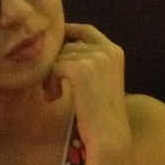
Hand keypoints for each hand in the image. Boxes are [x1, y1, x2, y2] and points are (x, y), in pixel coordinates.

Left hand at [43, 23, 130, 148]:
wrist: (108, 134)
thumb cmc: (102, 113)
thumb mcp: (100, 80)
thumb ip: (88, 61)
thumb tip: (61, 48)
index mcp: (114, 51)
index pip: (86, 29)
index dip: (67, 33)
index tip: (52, 46)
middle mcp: (107, 50)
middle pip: (67, 45)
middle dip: (55, 62)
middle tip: (52, 85)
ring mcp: (94, 58)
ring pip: (58, 57)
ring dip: (50, 75)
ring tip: (54, 94)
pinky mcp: (79, 69)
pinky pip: (53, 67)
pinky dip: (49, 82)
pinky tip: (55, 97)